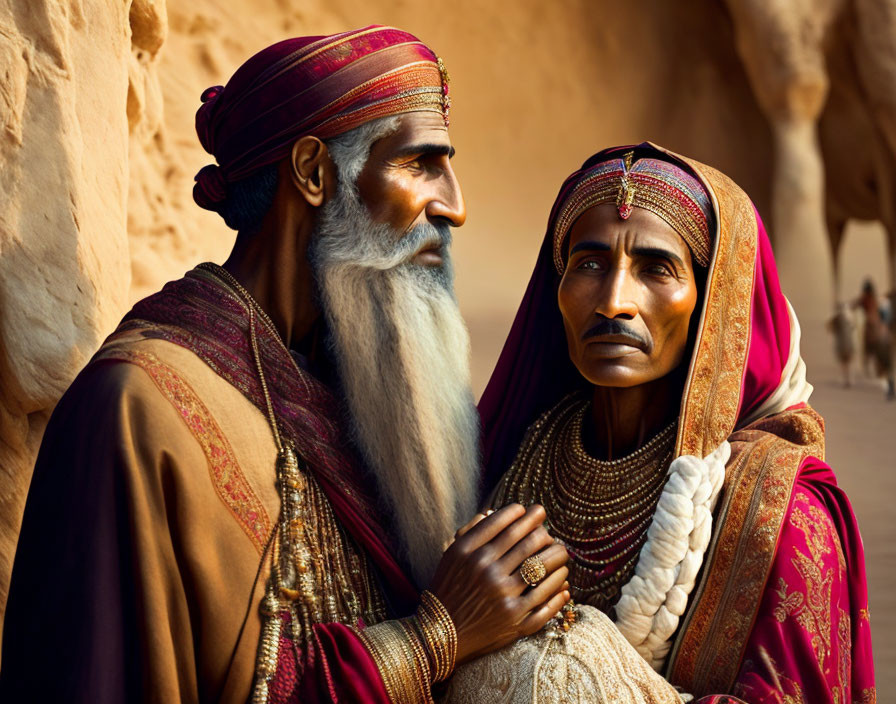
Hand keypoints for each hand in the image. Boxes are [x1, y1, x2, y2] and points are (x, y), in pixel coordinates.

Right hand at [427, 503, 569, 663]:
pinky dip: (559, 585)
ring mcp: (502, 595)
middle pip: (528, 541)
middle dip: (544, 531)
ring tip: (560, 552)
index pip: (504, 523)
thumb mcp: (451, 555)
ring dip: (557, 556)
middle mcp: (486, 570)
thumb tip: (493, 512)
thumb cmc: (448, 589)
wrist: (441, 633)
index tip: (532, 512)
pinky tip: (562, 579)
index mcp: (468, 551)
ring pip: (543, 566)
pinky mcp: (515, 619)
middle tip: (548, 530)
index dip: (523, 514)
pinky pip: (546, 597)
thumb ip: (471, 531)